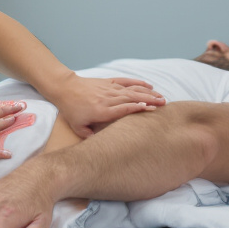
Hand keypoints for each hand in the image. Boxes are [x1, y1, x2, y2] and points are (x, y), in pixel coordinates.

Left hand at [50, 74, 164, 137]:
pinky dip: (138, 82)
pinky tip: (149, 84)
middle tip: (164, 103)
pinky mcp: (108, 82)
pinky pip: (125, 81)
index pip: (124, 109)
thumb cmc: (71, 109)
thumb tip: (101, 146)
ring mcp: (109, 89)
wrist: (64, 89)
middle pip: (132, 98)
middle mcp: (108, 99)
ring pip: (131, 90)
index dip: (138, 108)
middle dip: (149, 100)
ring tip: (161, 96)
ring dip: (147, 92)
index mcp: (102, 111)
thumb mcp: (78, 127)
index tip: (152, 110)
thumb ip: (90, 137)